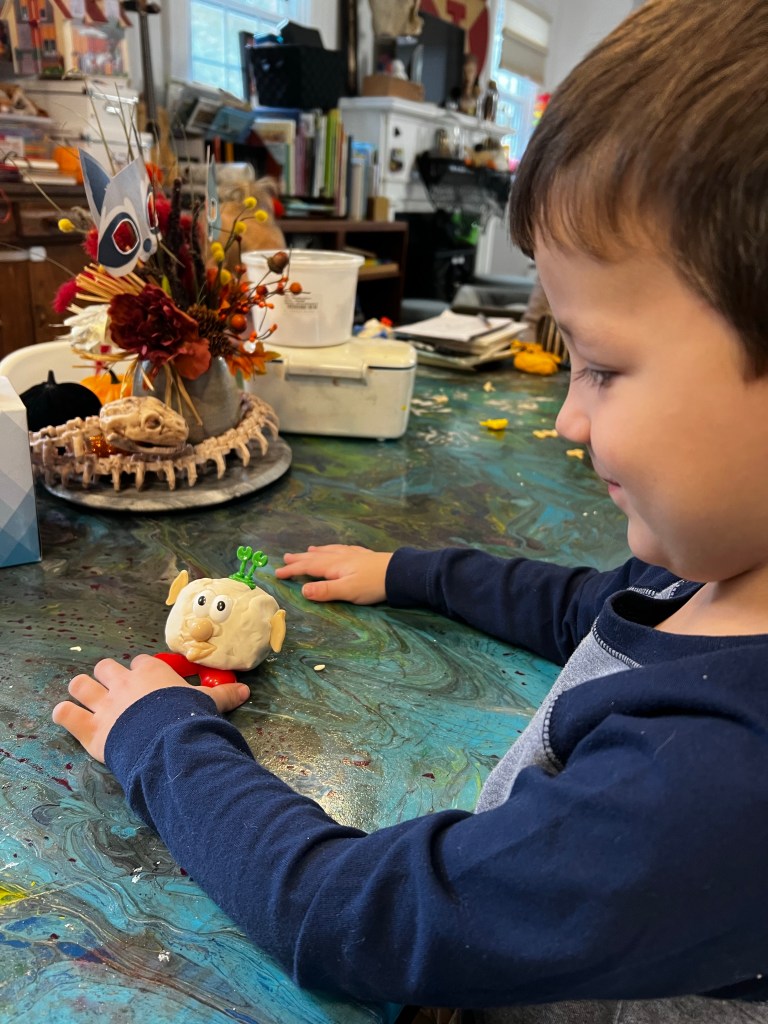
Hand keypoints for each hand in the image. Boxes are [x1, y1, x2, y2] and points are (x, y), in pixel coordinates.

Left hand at [52, 654, 249, 763]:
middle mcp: (123, 683)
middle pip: (105, 667)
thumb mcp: (208, 703)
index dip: (141, 672)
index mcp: (150, 674)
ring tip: (87, 701)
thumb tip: (246, 691)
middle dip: (107, 677)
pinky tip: (69, 718)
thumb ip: (223, 695)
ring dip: (82, 691)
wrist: (166, 740)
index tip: (147, 684)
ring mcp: (104, 704)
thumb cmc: (186, 717)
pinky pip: (66, 714)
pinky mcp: (89, 727)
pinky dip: (65, 715)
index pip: (141, 662)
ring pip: (80, 684)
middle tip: (115, 692)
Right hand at [276, 544, 392, 604]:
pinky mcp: (364, 556)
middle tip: (286, 558)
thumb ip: (325, 590)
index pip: (308, 567)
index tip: (277, 573)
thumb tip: (302, 589)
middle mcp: (341, 557)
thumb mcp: (347, 591)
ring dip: (316, 552)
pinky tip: (338, 549)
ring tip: (308, 551)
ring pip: (329, 551)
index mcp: (334, 566)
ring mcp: (353, 555)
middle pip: (316, 557)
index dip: (292, 570)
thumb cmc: (373, 584)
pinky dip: (334, 549)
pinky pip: (343, 549)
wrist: (399, 573)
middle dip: (300, 559)